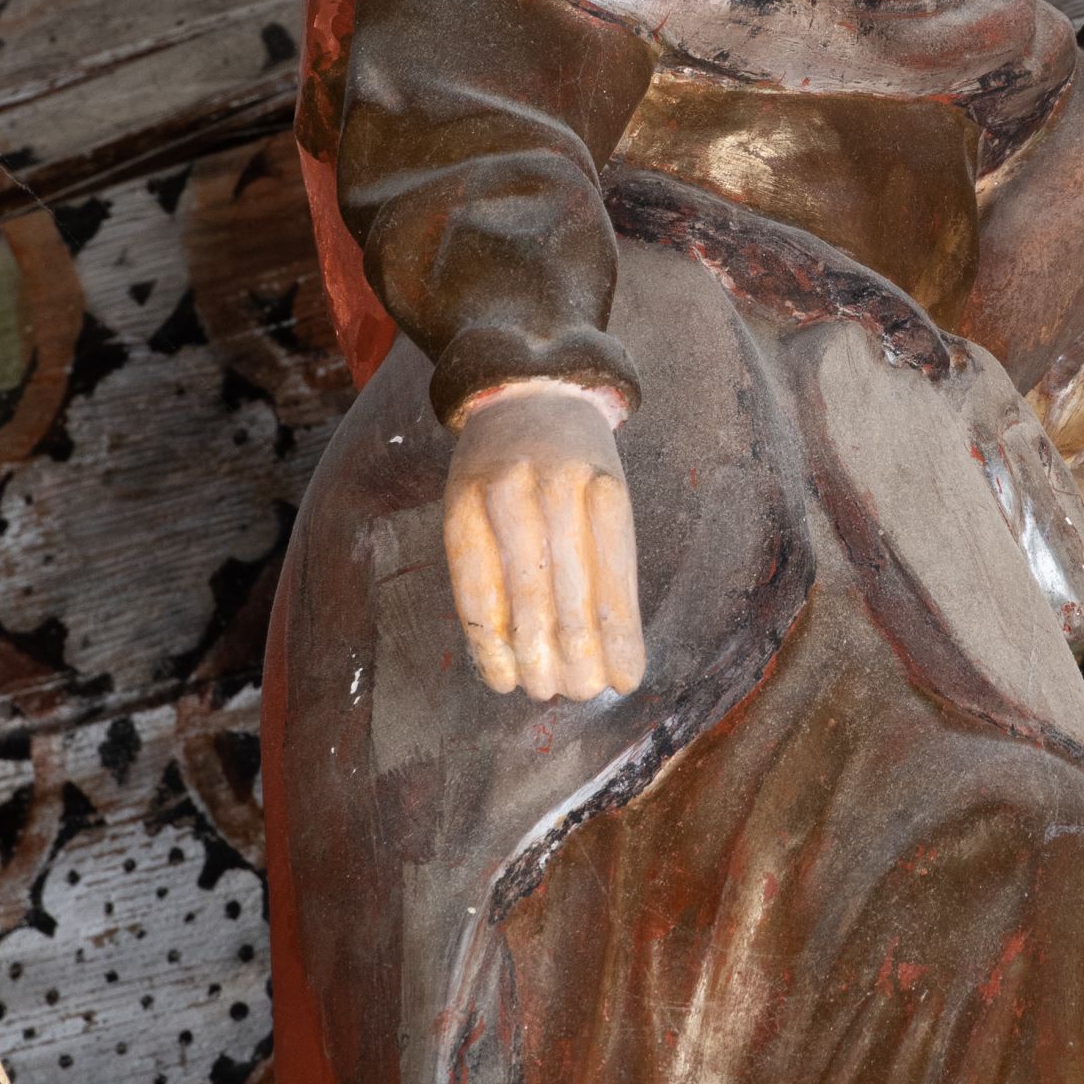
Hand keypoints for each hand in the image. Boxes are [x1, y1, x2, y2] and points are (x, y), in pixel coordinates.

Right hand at [443, 380, 645, 701]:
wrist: (521, 391)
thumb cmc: (576, 461)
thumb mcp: (608, 493)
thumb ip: (608, 561)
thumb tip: (610, 654)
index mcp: (605, 486)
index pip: (615, 576)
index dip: (619, 635)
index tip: (626, 680)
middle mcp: (554, 487)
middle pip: (568, 592)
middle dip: (578, 655)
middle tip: (582, 693)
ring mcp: (502, 494)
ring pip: (520, 594)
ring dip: (533, 656)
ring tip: (545, 691)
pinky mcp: (458, 506)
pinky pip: (472, 587)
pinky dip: (487, 639)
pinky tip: (500, 672)